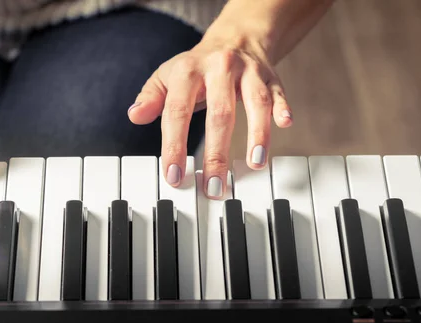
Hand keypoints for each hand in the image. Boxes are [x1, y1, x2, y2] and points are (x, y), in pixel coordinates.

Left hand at [128, 38, 291, 198]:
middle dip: (217, 153)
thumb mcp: (167, 77)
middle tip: (213, 185)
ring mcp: (248, 72)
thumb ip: (151, 98)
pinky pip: (278, 92)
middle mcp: (219, 69)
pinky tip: (285, 124)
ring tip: (254, 163)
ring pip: (255, 102)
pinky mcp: (270, 77)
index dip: (174, 145)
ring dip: (257, 133)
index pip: (178, 112)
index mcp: (188, 72)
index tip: (174, 176)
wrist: (234, 39)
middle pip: (219, 113)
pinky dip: (282, 108)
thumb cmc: (196, 67)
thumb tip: (135, 116)